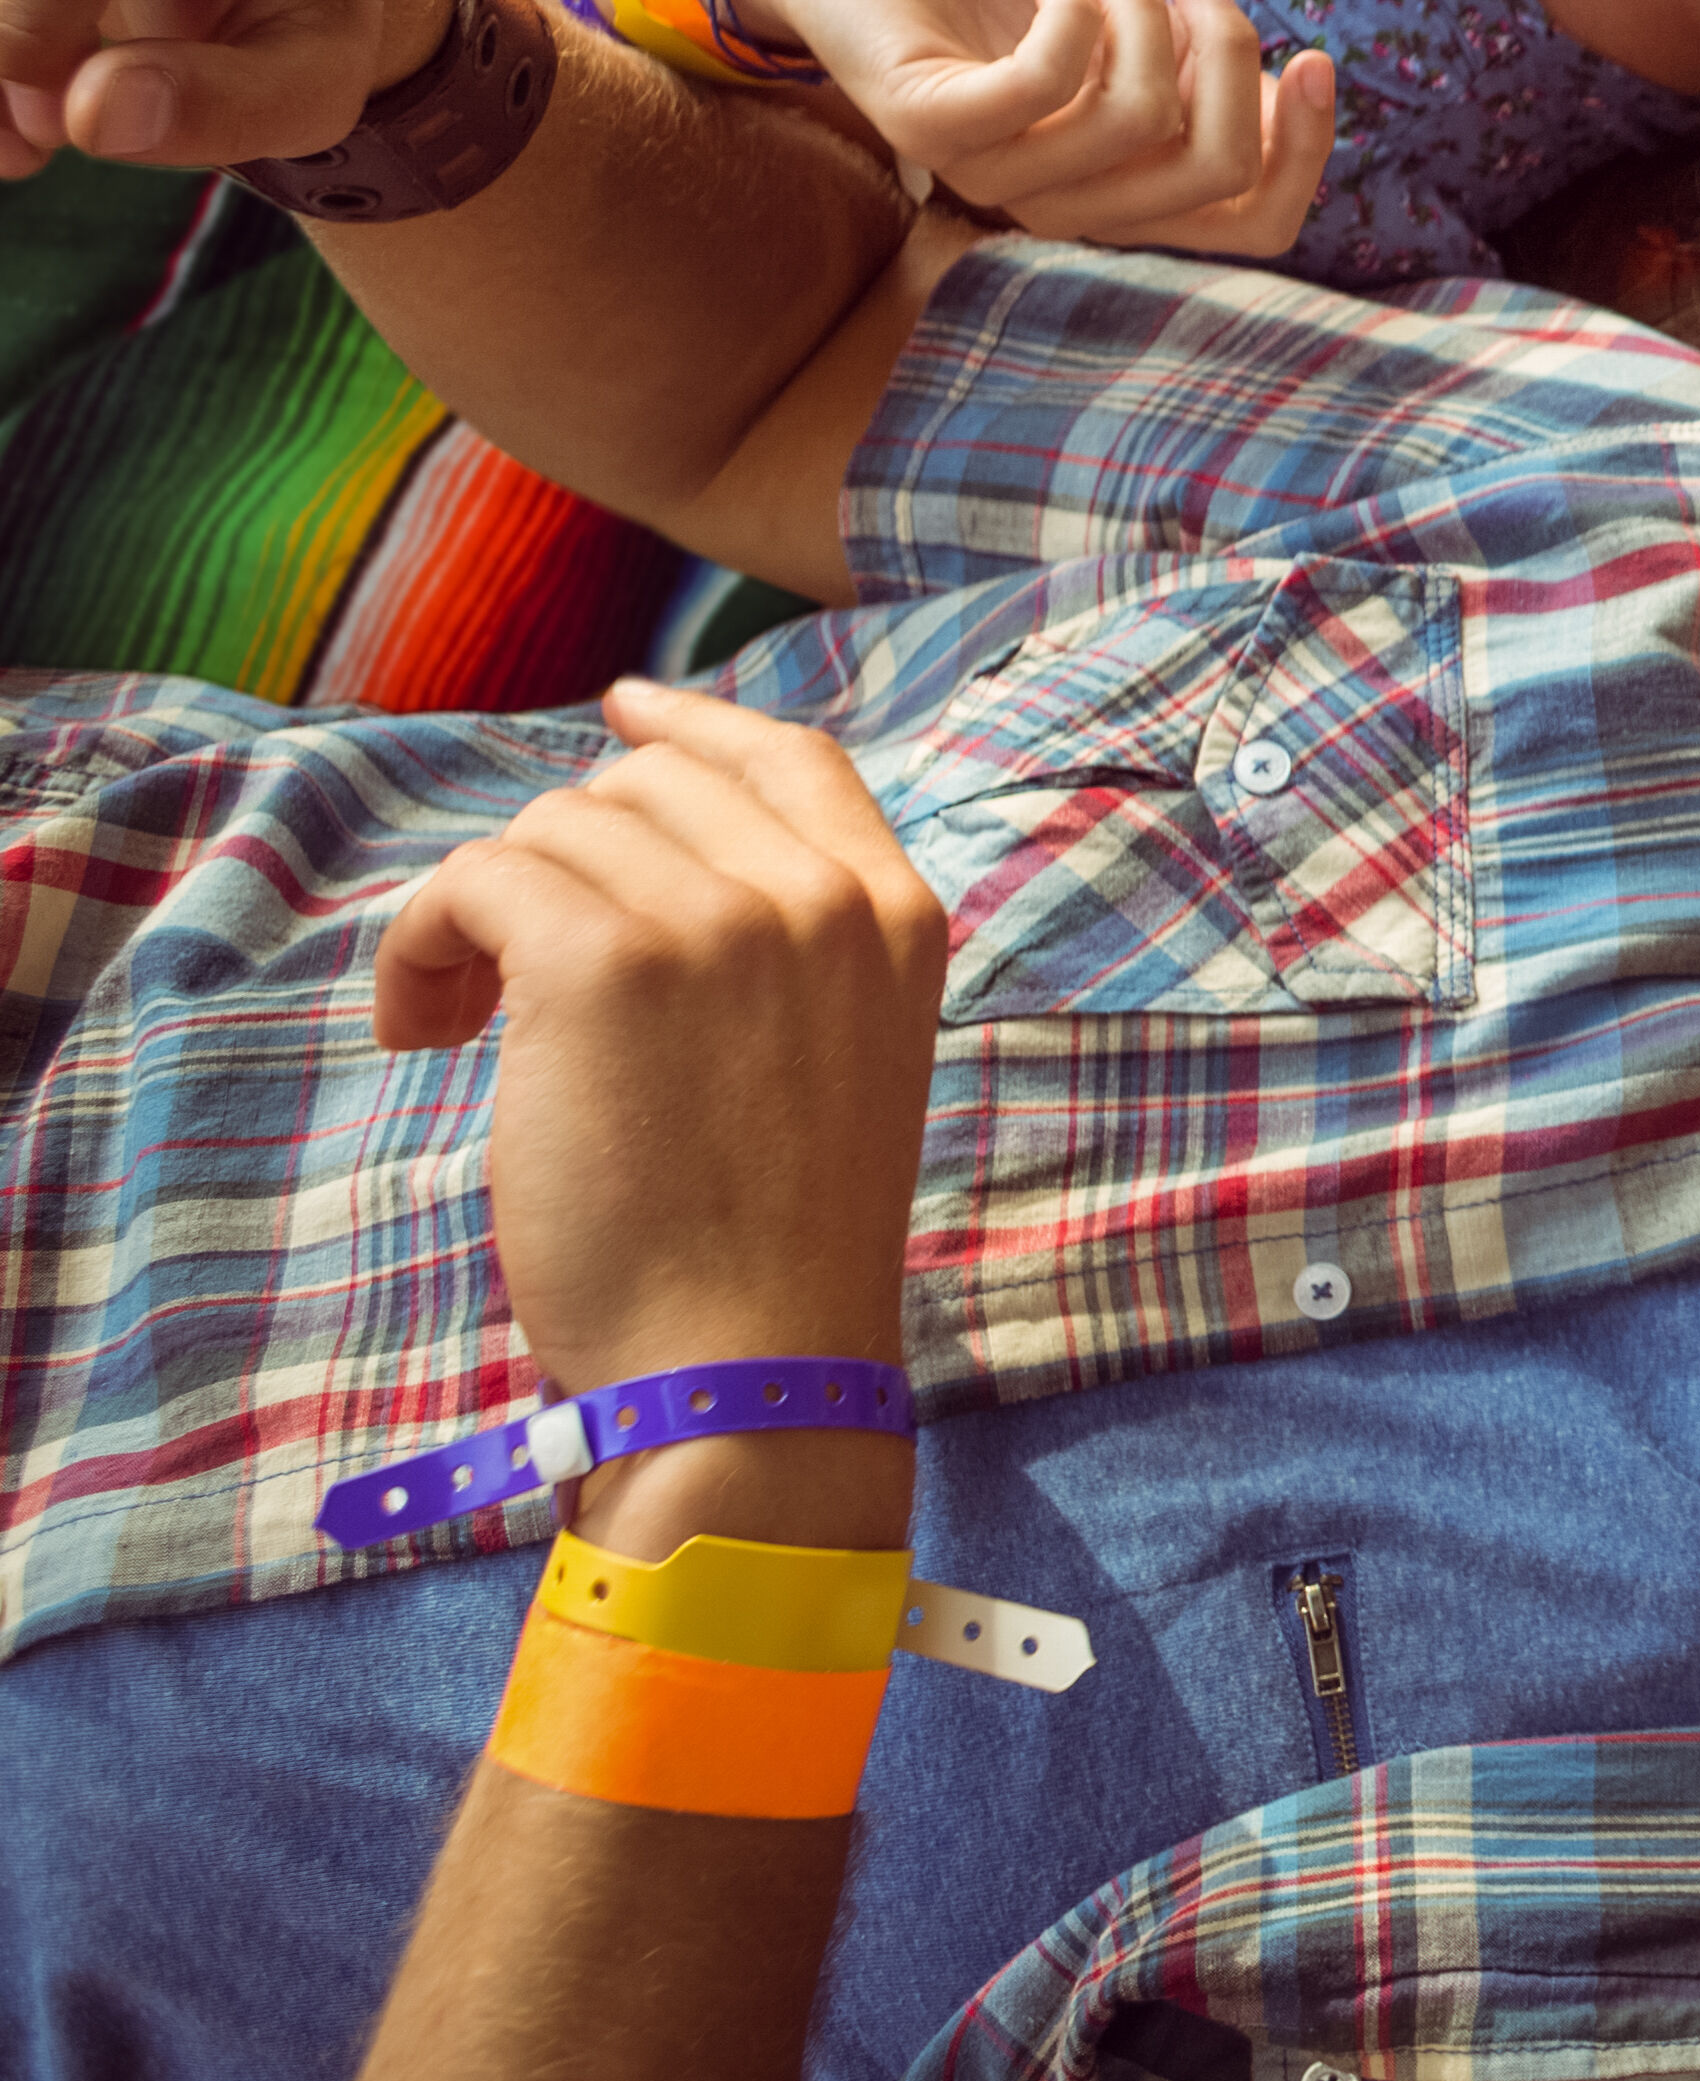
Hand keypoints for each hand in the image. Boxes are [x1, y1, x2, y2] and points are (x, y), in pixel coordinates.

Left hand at [375, 682, 944, 1545]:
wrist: (747, 1367)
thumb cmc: (770, 1249)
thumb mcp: (840, 1061)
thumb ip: (788, 949)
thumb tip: (650, 850)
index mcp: (895, 916)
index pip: (786, 755)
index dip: (690, 722)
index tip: (621, 713)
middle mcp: (818, 896)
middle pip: (641, 787)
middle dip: (558, 863)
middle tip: (501, 977)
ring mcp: (718, 920)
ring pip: (550, 831)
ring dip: (480, 915)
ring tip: (459, 1022)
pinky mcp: (604, 963)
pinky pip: (476, 883)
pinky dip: (423, 945)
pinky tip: (423, 1029)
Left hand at [730, 0, 1337, 254]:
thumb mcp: (1134, 24)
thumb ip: (1206, 69)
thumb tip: (1296, 88)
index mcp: (1118, 194)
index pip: (1253, 226)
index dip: (1306, 151)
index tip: (1315, 56)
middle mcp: (1060, 205)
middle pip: (1212, 169)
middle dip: (1233, 52)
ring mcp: (991, 174)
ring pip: (1141, 122)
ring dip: (1145, 17)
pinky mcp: (931, 125)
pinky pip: (1047, 85)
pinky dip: (1075, 17)